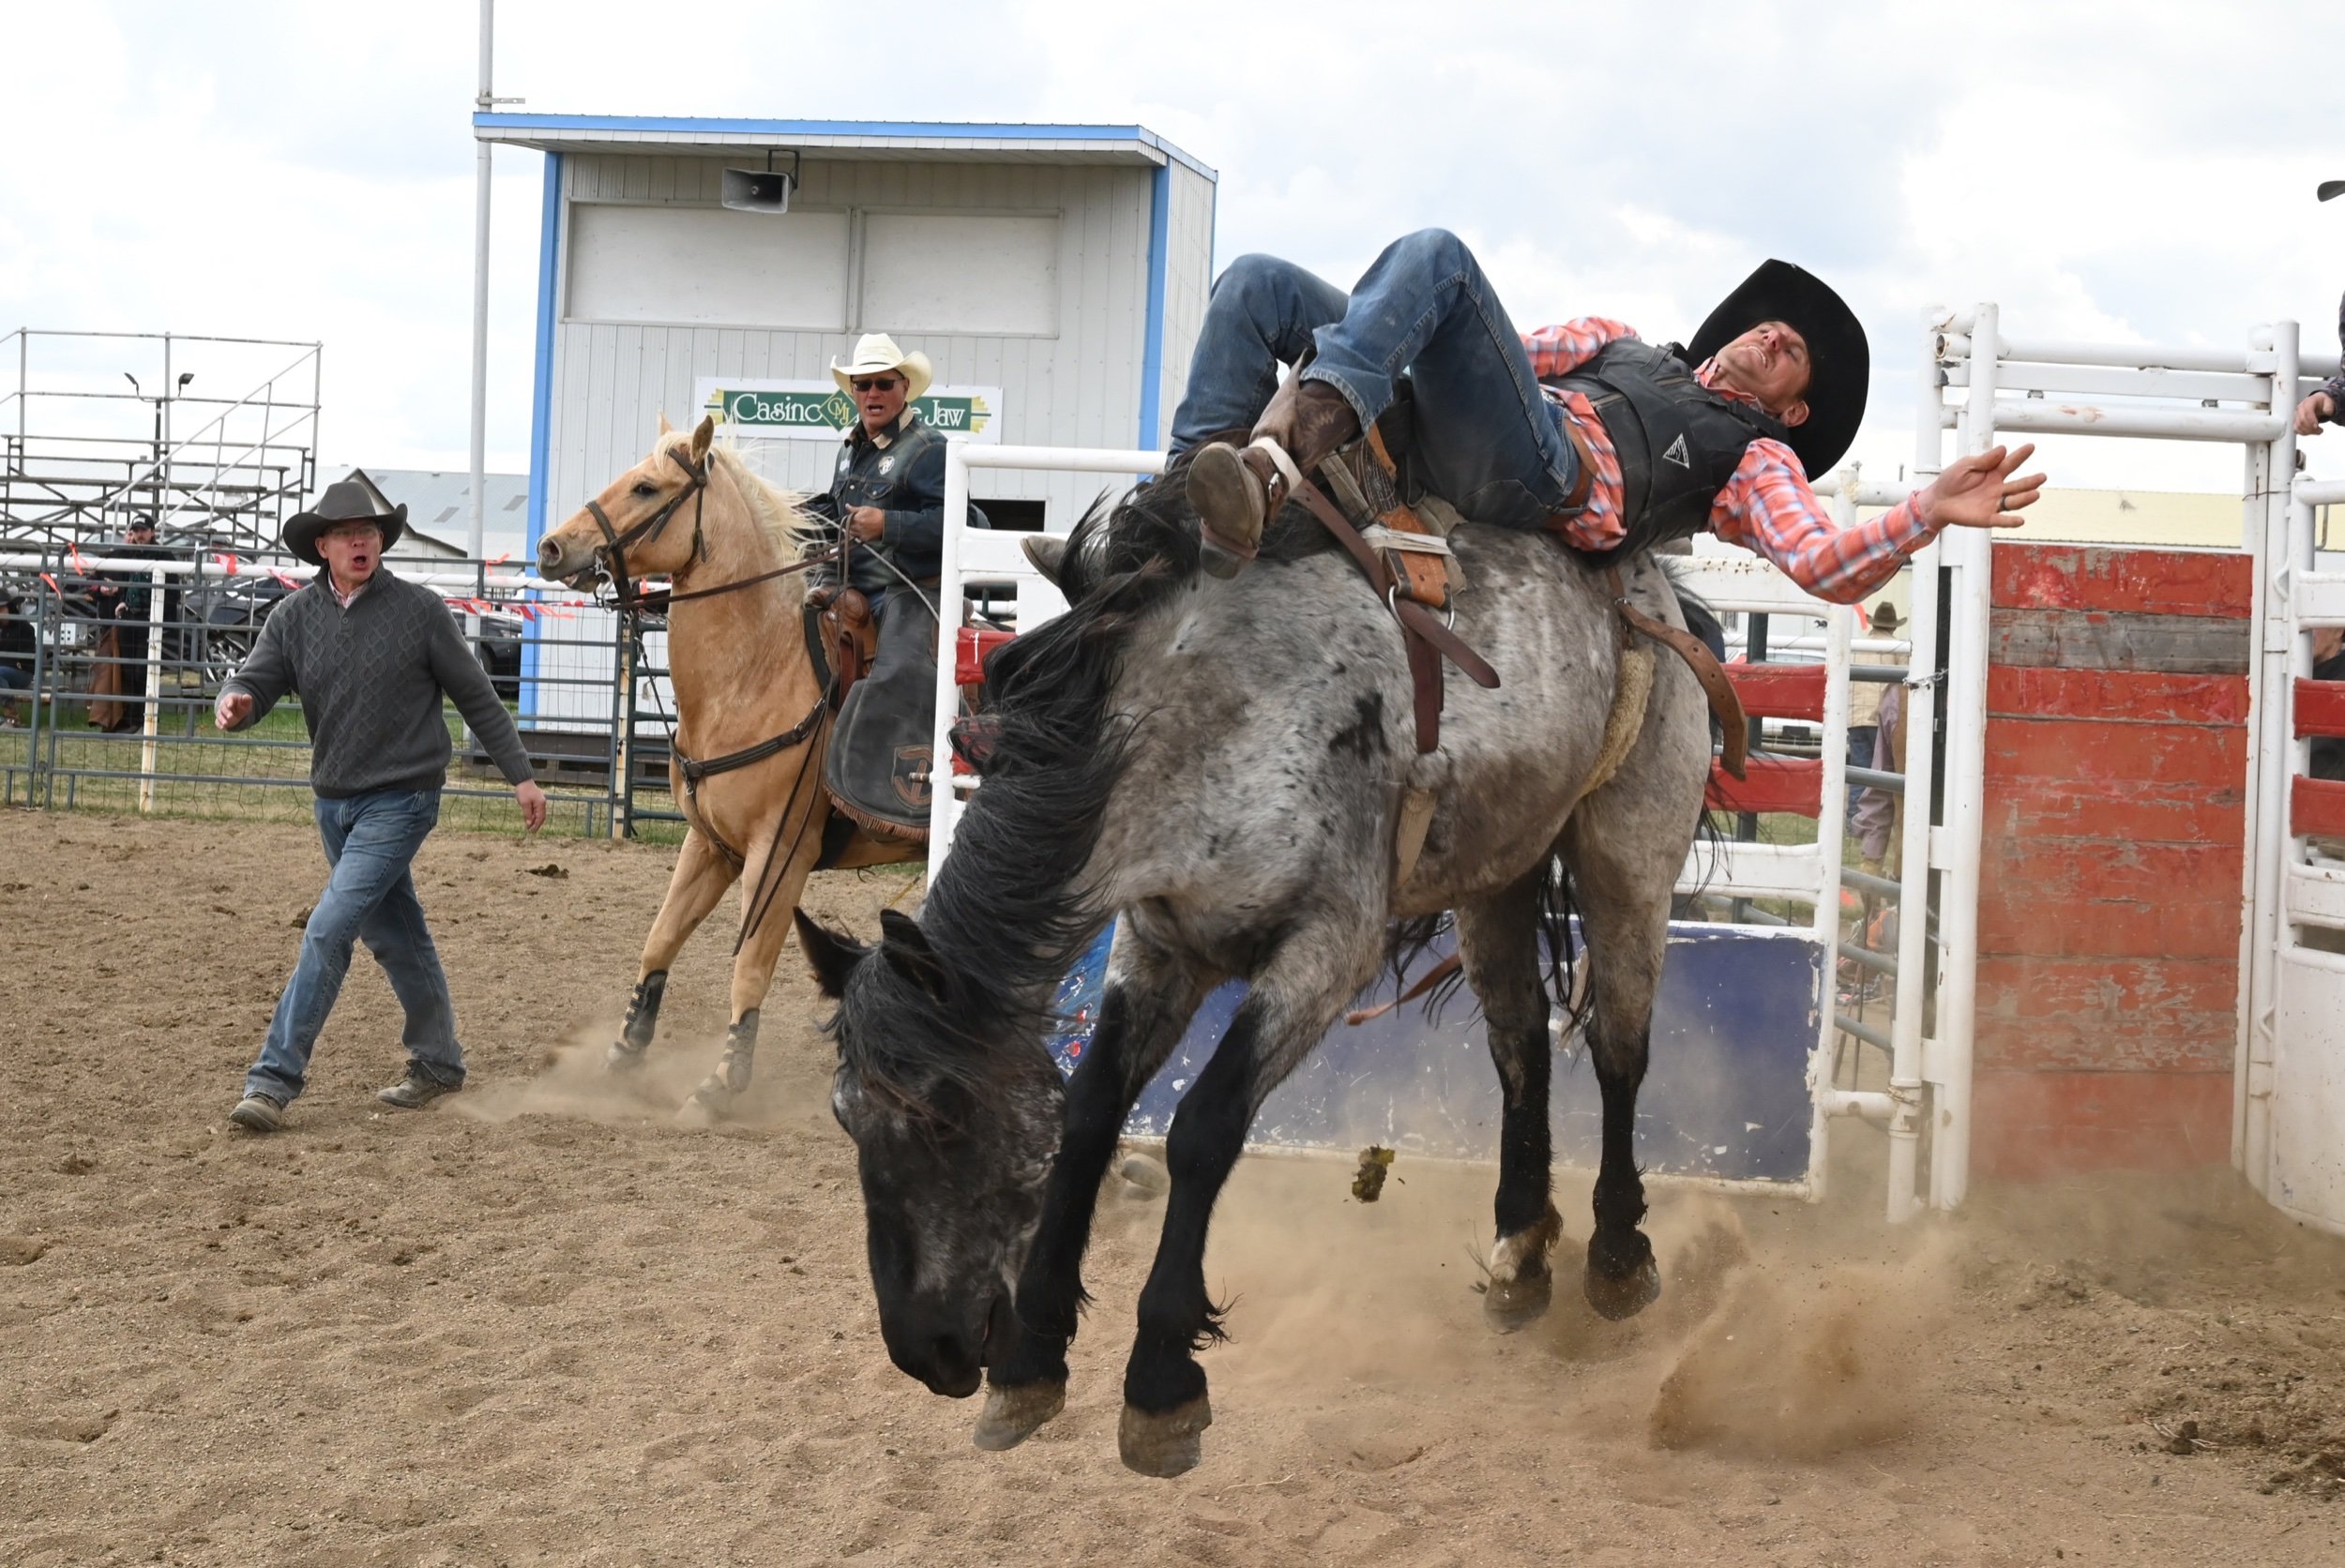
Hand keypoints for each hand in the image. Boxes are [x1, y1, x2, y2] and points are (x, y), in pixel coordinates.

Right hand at [214, 690, 251, 730]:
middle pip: (223, 707)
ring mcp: (221, 712)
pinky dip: (219, 725)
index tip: (230, 706)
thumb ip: (247, 699)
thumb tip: (246, 697)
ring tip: (226, 724)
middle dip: (226, 712)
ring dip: (222, 719)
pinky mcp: (220, 719)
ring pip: (219, 715)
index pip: (229, 699)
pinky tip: (223, 728)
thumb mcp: (247, 702)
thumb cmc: (242, 705)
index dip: (229, 702)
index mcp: (230, 698)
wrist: (238, 710)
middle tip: (230, 717)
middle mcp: (223, 704)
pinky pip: (217, 722)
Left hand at [515, 780, 548, 832]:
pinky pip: (537, 810)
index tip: (532, 832)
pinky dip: (534, 815)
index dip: (536, 826)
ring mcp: (541, 801)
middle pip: (541, 817)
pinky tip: (530, 818)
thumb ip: (527, 814)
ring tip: (529, 826)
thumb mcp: (524, 804)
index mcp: (541, 804)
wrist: (523, 780)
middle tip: (531, 831)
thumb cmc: (523, 791)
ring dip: (535, 820)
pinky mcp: (537, 800)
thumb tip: (529, 824)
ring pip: (539, 814)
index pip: (540, 818)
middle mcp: (542, 803)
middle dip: (537, 824)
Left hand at [846, 506, 885, 541]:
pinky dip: (859, 535)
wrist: (887, 524)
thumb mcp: (865, 508)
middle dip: (850, 524)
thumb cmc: (877, 515)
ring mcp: (861, 533)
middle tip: (855, 522)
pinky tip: (863, 531)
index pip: (847, 519)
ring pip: (852, 533)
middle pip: (848, 527)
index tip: (851, 517)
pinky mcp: (865, 539)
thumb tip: (847, 506)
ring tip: (859, 527)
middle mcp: (858, 527)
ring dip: (853, 530)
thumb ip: (854, 508)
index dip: (849, 518)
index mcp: (857, 518)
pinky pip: (858, 537)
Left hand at [1916, 442, 2045, 531]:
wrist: (1937, 500)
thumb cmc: (1951, 480)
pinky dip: (2011, 521)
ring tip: (2036, 494)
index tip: (2031, 446)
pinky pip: (2001, 520)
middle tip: (2042, 477)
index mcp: (1993, 473)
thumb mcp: (1966, 465)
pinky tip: (2020, 520)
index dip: (2020, 456)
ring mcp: (1993, 503)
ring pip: (2013, 501)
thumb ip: (1985, 460)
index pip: (2010, 463)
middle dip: (2030, 481)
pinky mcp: (1986, 517)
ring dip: (2025, 499)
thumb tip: (2003, 448)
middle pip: (2018, 485)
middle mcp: (1997, 488)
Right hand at [2297, 392, 2334, 437]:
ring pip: (2298, 427)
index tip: (2316, 426)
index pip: (2306, 412)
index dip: (2311, 420)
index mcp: (2308, 402)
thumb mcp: (2328, 401)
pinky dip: (2304, 433)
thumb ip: (2329, 407)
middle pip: (2301, 421)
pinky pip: (2297, 429)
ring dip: (2309, 432)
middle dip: (2311, 428)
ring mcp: (2297, 415)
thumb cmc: (2321, 402)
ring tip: (2318, 431)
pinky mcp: (2296, 421)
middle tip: (2320, 430)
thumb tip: (2327, 412)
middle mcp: (2300, 409)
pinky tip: (2312, 432)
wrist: (2316, 402)